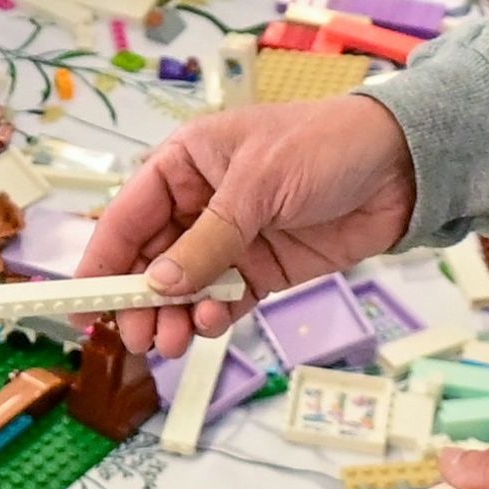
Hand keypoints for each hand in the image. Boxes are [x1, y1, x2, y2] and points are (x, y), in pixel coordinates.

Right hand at [77, 93, 416, 352]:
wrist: (404, 167)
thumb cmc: (326, 147)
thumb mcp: (259, 185)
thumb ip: (208, 240)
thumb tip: (159, 285)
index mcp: (186, 163)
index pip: (128, 216)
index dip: (101, 260)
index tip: (84, 304)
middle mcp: (201, 202)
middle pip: (151, 260)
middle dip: (140, 301)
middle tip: (138, 338)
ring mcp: (232, 239)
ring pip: (183, 288)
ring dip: (174, 316)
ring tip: (176, 341)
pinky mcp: (263, 269)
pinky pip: (224, 300)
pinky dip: (212, 317)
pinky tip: (209, 326)